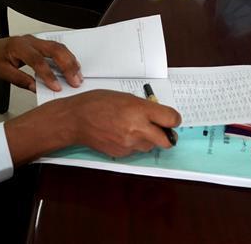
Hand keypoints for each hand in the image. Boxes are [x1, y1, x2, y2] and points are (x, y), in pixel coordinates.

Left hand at [0, 35, 81, 92]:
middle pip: (53, 49)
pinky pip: (55, 48)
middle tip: (75, 80)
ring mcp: (35, 40)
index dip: (48, 75)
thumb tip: (36, 88)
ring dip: (70, 60)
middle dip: (67, 65)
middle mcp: (29, 40)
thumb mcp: (2, 73)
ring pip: (58, 47)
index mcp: (18, 46)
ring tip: (77, 75)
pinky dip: (66, 57)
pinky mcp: (38, 44)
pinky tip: (72, 66)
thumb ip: (20, 80)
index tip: (57, 87)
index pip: (37, 61)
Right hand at [64, 90, 181, 156]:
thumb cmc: (97, 103)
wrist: (76, 120)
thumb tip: (157, 114)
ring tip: (135, 128)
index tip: (171, 119)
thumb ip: (143, 106)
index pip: (171, 119)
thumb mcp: (125, 97)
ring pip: (151, 146)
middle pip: (166, 141)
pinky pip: (136, 150)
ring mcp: (129, 144)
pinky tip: (123, 134)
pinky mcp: (122, 153)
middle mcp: (137, 129)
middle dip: (167, 136)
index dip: (174, 119)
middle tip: (162, 129)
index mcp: (139, 110)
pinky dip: (135, 144)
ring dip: (149, 139)